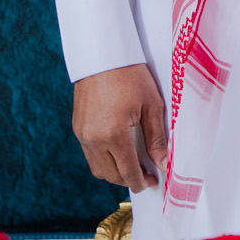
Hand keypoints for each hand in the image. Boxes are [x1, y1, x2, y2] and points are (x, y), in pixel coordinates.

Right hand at [71, 63, 167, 192]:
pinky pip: (90, 155)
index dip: (140, 182)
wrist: (103, 57)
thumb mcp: (152, 106)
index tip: (152, 183)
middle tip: (147, 176)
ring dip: (115, 172)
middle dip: (128, 180)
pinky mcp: (77, 128)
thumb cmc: (130, 76)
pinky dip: (104, 160)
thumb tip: (162, 162)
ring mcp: (82, 134)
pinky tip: (119, 153)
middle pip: (110, 174)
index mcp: (113, 135)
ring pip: (98, 168)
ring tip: (134, 166)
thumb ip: (156, 138)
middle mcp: (93, 139)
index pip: (127, 171)